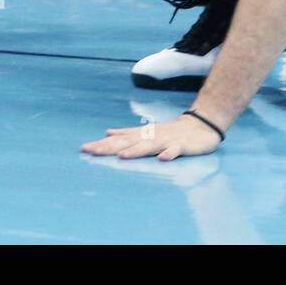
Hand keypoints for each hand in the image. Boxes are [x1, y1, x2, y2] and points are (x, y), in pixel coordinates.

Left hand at [81, 113, 222, 161]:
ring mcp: (167, 140)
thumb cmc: (171, 131)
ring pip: (150, 146)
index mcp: (143, 135)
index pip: (119, 139)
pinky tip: (163, 159)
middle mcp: (151, 136)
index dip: (102, 144)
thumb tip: (107, 132)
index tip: (84, 149)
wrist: (201, 125)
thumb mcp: (147, 132)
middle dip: (110, 147)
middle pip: (128, 142)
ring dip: (136, 150)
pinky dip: (169, 154)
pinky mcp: (182, 146)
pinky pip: (175, 150)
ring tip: (122, 156)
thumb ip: (128, 133)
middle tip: (92, 151)